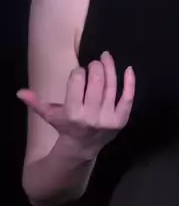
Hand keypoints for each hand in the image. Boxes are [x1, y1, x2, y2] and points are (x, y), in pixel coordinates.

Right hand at [16, 51, 135, 158]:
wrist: (83, 147)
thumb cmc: (66, 126)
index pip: (77, 81)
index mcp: (72, 113)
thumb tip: (20, 92)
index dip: (78, 72)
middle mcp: (90, 116)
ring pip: (111, 86)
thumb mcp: (50, 115)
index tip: (78, 73)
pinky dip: (130, 82)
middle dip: (95, 66)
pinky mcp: (121, 120)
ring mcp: (108, 118)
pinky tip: (128, 69)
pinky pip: (128, 98)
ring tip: (106, 57)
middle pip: (96, 81)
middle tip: (94, 63)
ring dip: (110, 67)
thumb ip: (36, 103)